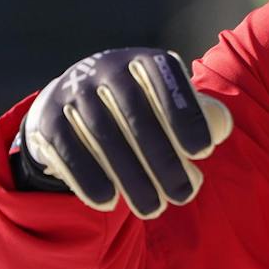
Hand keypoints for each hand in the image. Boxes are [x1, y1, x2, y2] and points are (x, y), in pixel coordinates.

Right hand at [17, 49, 234, 218]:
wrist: (71, 106)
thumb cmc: (140, 111)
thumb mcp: (169, 105)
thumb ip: (201, 115)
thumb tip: (220, 128)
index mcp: (141, 61)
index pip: (165, 79)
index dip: (184, 114)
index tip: (203, 153)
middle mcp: (104, 68)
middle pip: (135, 114)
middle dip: (163, 159)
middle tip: (184, 193)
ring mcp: (72, 91)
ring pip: (104, 136)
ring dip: (131, 177)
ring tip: (154, 208)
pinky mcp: (47, 119)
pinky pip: (69, 151)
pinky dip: (90, 178)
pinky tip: (110, 203)